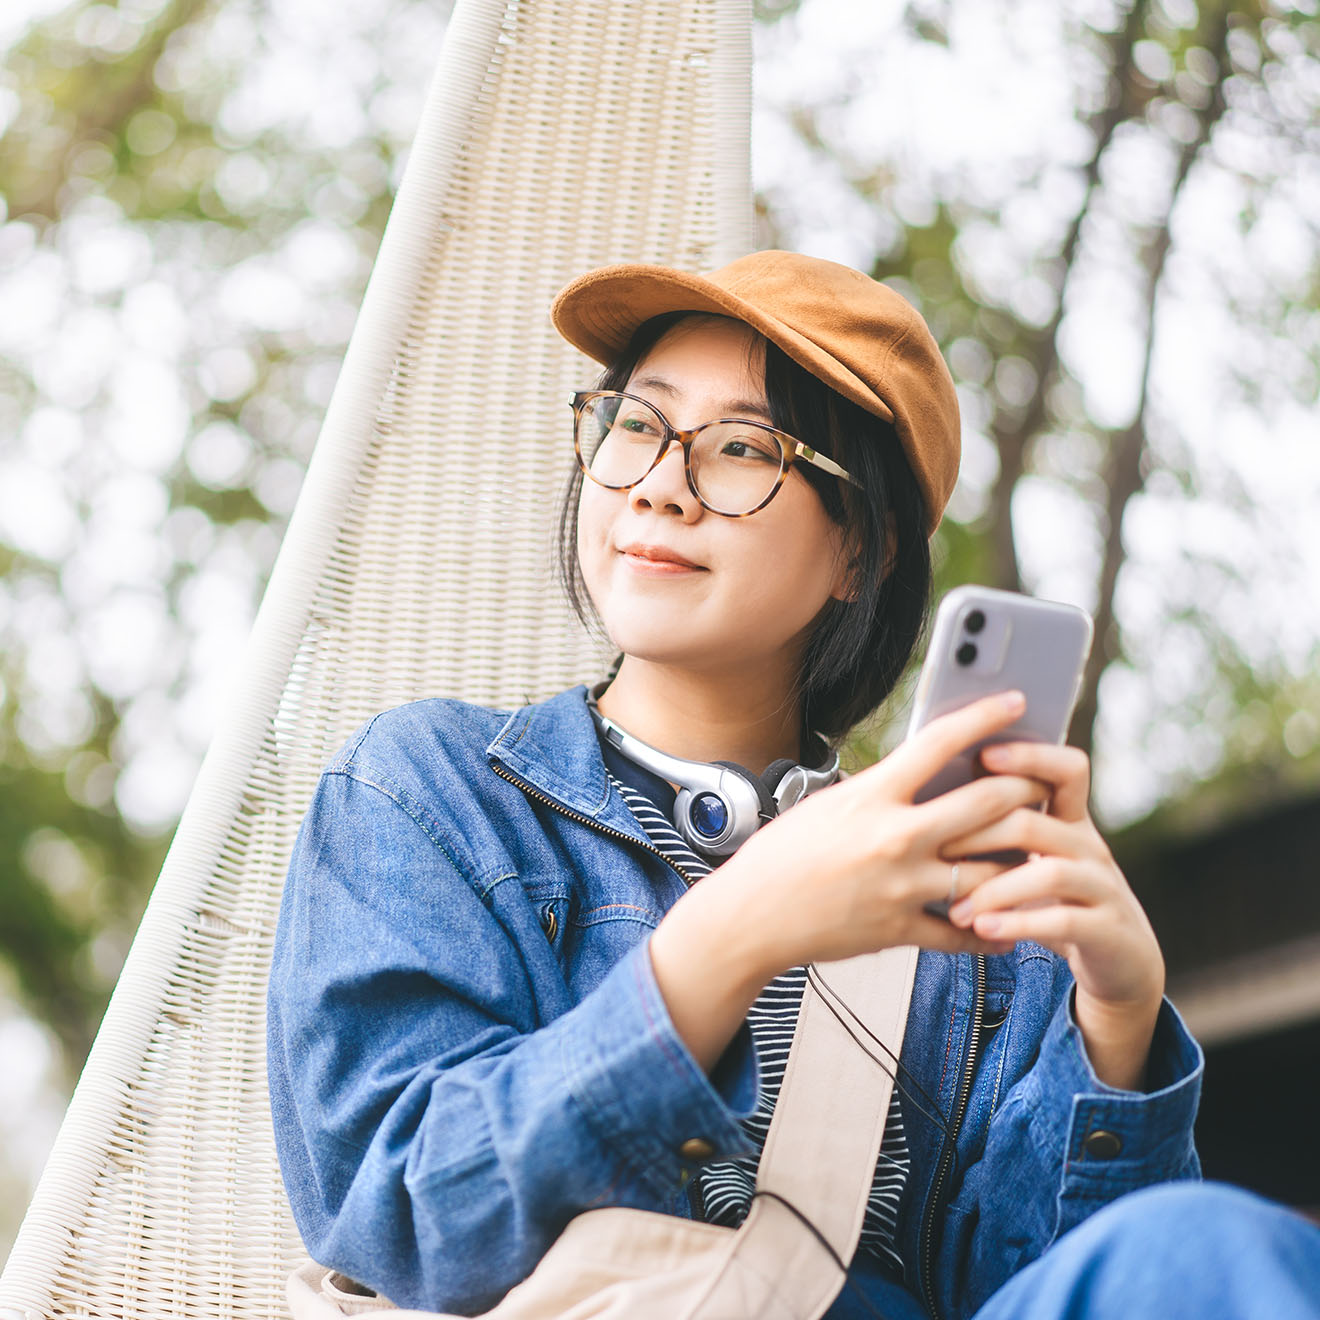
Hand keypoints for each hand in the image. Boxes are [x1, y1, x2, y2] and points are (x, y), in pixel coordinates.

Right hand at [709, 690, 1049, 969]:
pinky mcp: (900, 930)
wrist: (749, 916)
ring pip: (991, 871)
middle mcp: (893, 837)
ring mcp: (902, 887)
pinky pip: (964, 933)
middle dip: (1027, 790)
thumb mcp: (829, 804)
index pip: (940, 742)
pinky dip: (992, 930)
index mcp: (871, 796)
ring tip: (1037, 851)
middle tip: (1042, 784)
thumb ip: (881, 791)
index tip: (1016, 701)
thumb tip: (927, 775)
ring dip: (1021, 861)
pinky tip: (1008, 922)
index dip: (985, 716)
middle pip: (987, 804)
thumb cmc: (782, 855)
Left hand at [942, 741, 1164, 1089]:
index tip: (983, 753)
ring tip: (956, 909)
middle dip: (979, 834)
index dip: (1030, 756)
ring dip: (994, 890)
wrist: (1121, 960)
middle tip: (935, 851)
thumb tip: (931, 800)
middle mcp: (1090, 847)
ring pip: (1050, 872)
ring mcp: (1103, 888)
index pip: (1066, 769)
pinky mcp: (1108, 930)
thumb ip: (999, 832)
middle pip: (1034, 822)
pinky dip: (1018, 924)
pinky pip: (1063, 921)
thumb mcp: (1033, 861)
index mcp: (1071, 821)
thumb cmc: (1057, 901)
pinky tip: (982, 929)